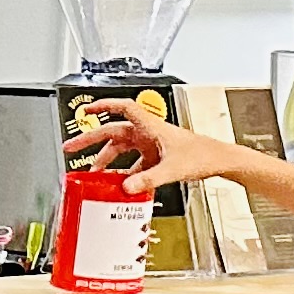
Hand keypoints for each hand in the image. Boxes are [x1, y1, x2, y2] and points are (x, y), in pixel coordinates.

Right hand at [65, 98, 254, 194]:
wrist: (222, 161)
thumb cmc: (204, 155)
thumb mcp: (173, 169)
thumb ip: (147, 179)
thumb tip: (125, 187)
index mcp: (151, 127)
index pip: (123, 108)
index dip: (102, 106)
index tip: (85, 109)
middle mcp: (149, 133)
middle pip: (113, 132)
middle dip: (90, 140)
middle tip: (72, 147)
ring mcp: (152, 144)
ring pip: (121, 148)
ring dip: (106, 159)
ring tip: (94, 173)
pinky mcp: (157, 155)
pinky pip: (133, 162)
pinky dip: (124, 171)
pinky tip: (120, 183)